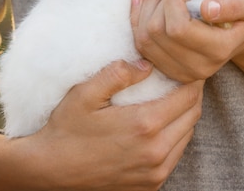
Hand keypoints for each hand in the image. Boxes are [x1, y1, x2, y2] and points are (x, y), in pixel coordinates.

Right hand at [0, 60, 202, 190]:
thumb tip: (147, 64)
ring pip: (187, 136)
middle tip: (182, 79)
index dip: (192, 78)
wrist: (50, 171)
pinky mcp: (150, 184)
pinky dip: (175, 137)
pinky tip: (161, 125)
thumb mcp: (85, 94)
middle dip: (192, 94)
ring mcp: (155, 171)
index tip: (185, 67)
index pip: (189, 96)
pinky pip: (175, 155)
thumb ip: (117, 74)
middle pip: (193, 115)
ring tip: (172, 99)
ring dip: (185, 116)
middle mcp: (156, 151)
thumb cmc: (66, 130)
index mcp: (145, 125)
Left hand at [130, 0, 243, 83]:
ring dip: (147, 8)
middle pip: (157, 32)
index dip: (174, 1)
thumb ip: (233, 5)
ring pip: (144, 39)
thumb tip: (208, 9)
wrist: (240, 30)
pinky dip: (138, 19)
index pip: (178, 28)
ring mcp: (180, 73)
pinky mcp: (166, 69)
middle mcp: (198, 69)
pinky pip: (139, 45)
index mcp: (219, 51)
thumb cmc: (242, 10)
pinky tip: (144, 0)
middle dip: (159, 0)